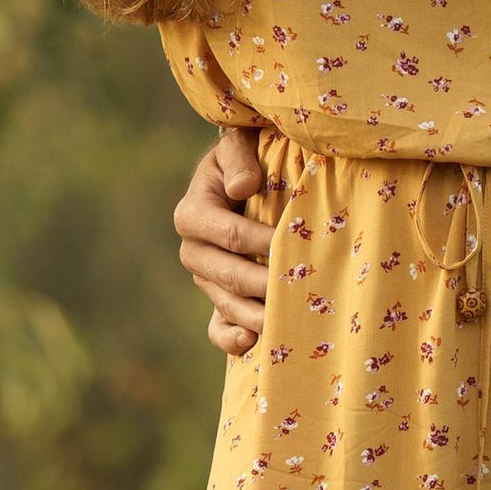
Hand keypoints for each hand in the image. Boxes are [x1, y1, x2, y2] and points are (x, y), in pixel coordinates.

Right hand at [175, 129, 273, 354]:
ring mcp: (205, 280)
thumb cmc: (243, 162)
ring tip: (285, 321)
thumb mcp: (237, 147)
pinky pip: (217, 328)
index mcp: (192, 214)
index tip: (292, 246)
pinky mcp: (217, 300)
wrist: (239, 182)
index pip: (230, 234)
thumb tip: (245, 185)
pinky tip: (254, 342)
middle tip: (298, 288)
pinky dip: (233, 339)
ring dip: (256, 315)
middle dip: (264, 283)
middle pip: (229, 275)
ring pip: (227, 304)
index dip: (261, 243)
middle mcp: (193, 251)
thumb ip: (238, 159)